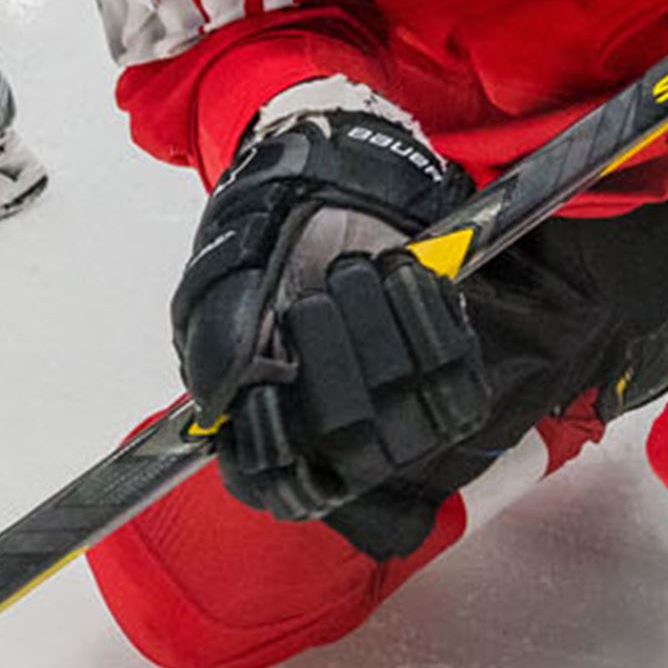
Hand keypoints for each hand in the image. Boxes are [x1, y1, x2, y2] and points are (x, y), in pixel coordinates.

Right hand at [172, 97, 489, 526]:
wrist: (329, 183)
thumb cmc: (265, 241)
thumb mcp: (219, 278)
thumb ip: (216, 336)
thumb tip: (221, 398)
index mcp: (268, 428)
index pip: (278, 484)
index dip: (274, 440)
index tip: (265, 384)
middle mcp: (336, 439)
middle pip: (345, 435)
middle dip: (327, 348)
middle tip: (311, 295)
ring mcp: (399, 414)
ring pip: (398, 398)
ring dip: (371, 316)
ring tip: (351, 271)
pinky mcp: (450, 375)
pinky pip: (451, 365)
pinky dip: (421, 303)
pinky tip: (396, 269)